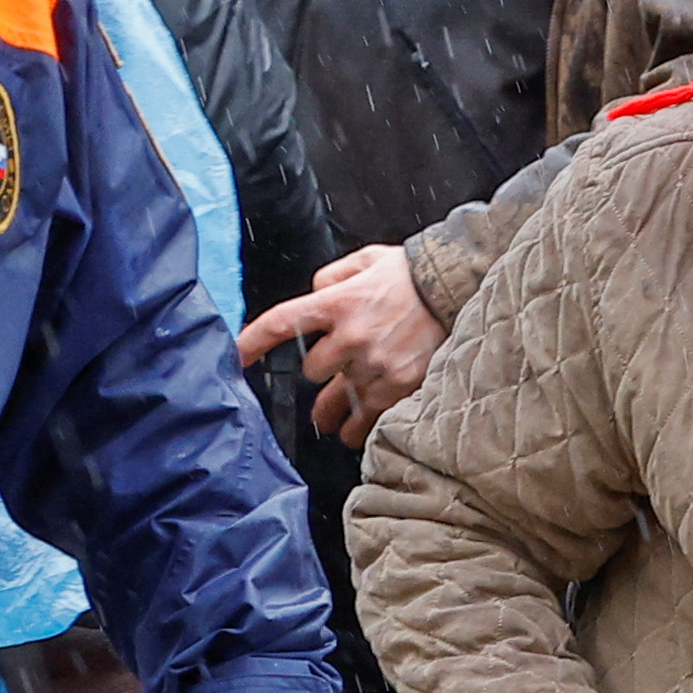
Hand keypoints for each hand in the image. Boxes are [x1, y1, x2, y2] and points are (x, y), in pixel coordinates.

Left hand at [237, 244, 447, 445]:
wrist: (456, 288)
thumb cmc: (412, 274)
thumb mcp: (367, 259)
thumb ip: (332, 276)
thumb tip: (315, 291)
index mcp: (337, 302)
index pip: (282, 323)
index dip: (252, 342)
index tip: (235, 357)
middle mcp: (350, 336)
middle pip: (312, 370)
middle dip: (323, 369)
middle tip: (335, 371)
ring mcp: (373, 364)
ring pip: (337, 399)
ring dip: (335, 407)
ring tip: (330, 420)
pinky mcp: (397, 387)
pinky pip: (365, 420)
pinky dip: (357, 427)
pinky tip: (353, 433)